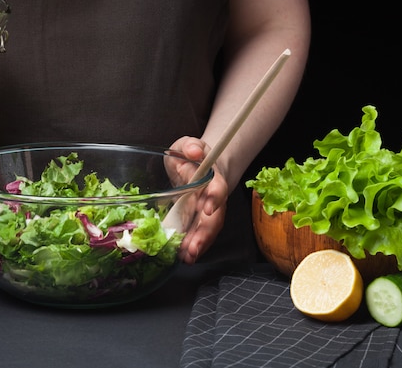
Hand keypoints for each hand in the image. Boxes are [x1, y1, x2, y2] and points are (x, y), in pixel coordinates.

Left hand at [169, 136, 227, 264]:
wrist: (195, 164)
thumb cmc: (190, 154)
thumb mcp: (187, 144)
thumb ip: (190, 146)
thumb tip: (193, 152)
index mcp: (212, 177)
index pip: (217, 187)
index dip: (215, 198)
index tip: (207, 208)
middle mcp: (213, 197)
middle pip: (214, 217)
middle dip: (204, 233)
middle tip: (192, 248)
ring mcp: (206, 211)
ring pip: (207, 230)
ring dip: (198, 245)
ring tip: (186, 257)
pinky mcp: (197, 220)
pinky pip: (197, 235)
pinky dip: (192, 247)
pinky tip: (183, 257)